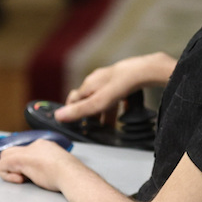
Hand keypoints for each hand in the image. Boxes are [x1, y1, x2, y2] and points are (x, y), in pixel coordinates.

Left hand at [0, 138, 79, 191]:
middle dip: (14, 165)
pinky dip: (6, 175)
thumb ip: (49, 166)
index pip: (27, 151)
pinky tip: (19, 180)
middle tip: (25, 177)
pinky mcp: (18, 159)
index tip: (33, 175)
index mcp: (45, 146)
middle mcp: (35, 145)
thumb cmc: (70, 175)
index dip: (26, 165)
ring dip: (10, 170)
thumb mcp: (59, 167)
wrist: (72, 175)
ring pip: (5, 156)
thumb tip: (45, 172)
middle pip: (13, 150)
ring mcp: (27, 151)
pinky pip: (1, 165)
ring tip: (24, 179)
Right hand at [55, 52, 175, 124]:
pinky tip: (124, 113)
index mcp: (88, 85)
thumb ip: (79, 111)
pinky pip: (117, 96)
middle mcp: (97, 81)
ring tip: (109, 127)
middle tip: (94, 129)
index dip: (72, 112)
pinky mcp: (123, 81)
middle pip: (89, 101)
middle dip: (91, 116)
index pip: (73, 99)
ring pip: (104, 99)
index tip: (74, 124)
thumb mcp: (97, 102)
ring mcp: (110, 80)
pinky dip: (117, 106)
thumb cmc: (120, 85)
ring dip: (105, 113)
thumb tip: (58, 116)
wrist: (143, 72)